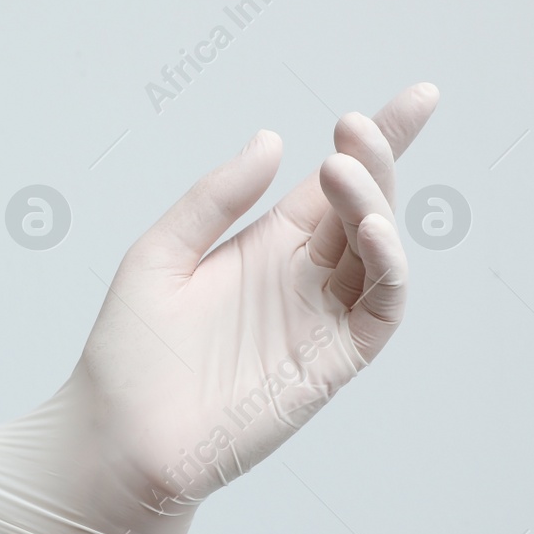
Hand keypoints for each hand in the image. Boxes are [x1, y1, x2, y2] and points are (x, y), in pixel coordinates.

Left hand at [0, 83, 439, 533]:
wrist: (115, 437)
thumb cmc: (127, 354)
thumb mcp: (158, 255)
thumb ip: (213, 200)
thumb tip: (272, 140)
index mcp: (266, 248)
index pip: (335, 186)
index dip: (379, 141)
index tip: (419, 96)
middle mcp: (302, 280)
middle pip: (365, 208)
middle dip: (377, 160)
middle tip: (356, 126)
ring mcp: (320, 321)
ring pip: (379, 253)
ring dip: (376, 204)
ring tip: (345, 169)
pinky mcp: (330, 365)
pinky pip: (380, 311)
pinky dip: (388, 268)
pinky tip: (369, 230)